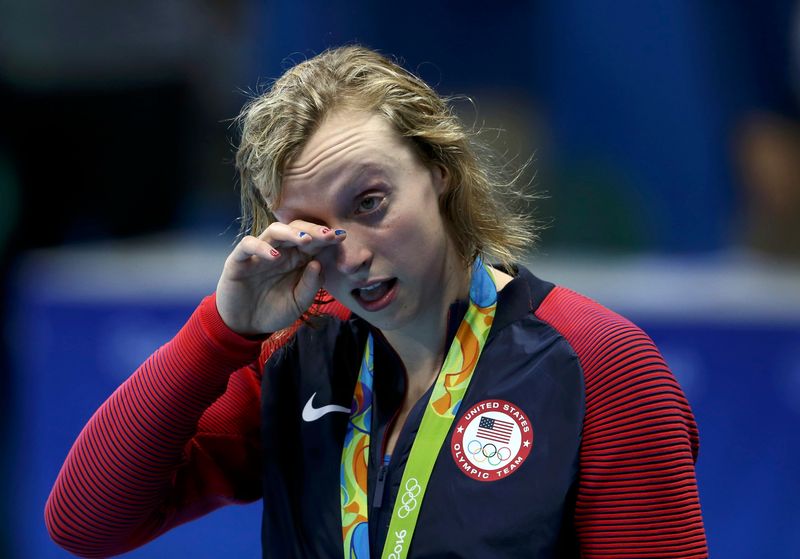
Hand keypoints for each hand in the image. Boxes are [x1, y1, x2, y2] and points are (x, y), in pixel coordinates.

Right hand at [215, 221, 344, 334]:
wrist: (245, 326)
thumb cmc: (274, 311)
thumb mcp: (299, 303)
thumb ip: (311, 285)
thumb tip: (318, 263)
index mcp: (297, 259)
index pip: (313, 241)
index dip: (327, 238)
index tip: (343, 236)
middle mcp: (280, 251)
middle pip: (296, 230)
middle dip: (313, 230)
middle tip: (329, 235)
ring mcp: (259, 254)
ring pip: (274, 231)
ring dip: (291, 233)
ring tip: (306, 240)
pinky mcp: (239, 260)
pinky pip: (248, 245)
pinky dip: (260, 247)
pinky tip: (274, 257)